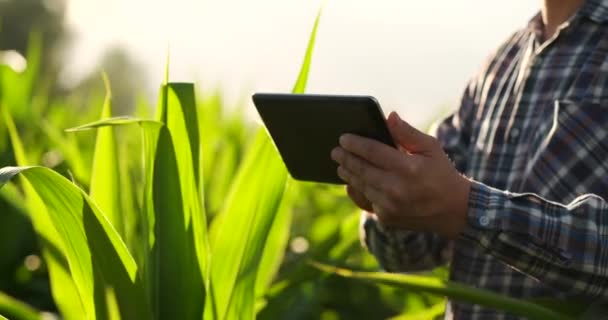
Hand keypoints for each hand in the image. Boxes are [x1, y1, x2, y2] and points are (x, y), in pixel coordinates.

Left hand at [331, 111, 470, 237]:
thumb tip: (389, 116)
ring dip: (348, 174)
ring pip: (360, 186)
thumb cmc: (442, 174)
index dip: (355, 143)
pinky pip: (365, 201)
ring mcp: (390, 206)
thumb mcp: (431, 148)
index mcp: (408, 168)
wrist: (454, 210)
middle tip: (335, 151)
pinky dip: (356, 191)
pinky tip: (351, 183)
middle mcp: (396, 189)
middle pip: (361, 169)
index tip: (343, 138)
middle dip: (345, 158)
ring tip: (341, 164)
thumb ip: (407, 133)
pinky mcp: (387, 218)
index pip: (372, 151)